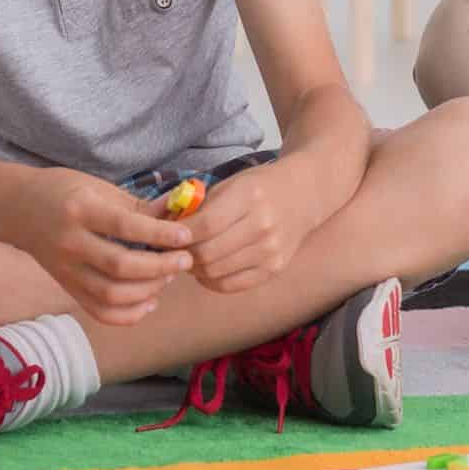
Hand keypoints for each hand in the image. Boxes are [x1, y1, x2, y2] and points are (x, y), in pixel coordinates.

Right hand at [3, 167, 193, 326]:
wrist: (19, 209)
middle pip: (120, 266)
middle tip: (185, 260)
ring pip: (111, 294)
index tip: (186, 235)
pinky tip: (150, 301)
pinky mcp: (67, 287)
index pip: (125, 226)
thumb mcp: (99, 187)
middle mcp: (70, 243)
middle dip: (160, 266)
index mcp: (80, 210)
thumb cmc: (66, 192)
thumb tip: (179, 214)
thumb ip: (138, 205)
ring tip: (169, 276)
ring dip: (148, 290)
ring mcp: (66, 270)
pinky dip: (128, 313)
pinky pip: (99, 311)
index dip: (160, 233)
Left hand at [181, 161, 315, 293]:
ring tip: (191, 257)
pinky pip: (230, 285)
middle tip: (175, 249)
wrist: (303, 195)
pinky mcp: (273, 269)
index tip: (168, 235)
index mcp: (250, 197)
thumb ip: (201, 206)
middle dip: (184, 253)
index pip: (205, 225)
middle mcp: (263, 225)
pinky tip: (208, 268)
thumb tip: (166, 230)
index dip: (180, 234)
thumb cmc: (260, 187)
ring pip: (215, 272)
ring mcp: (271, 251)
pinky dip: (211, 280)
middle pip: (207, 253)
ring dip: (195, 268)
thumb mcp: (232, 184)